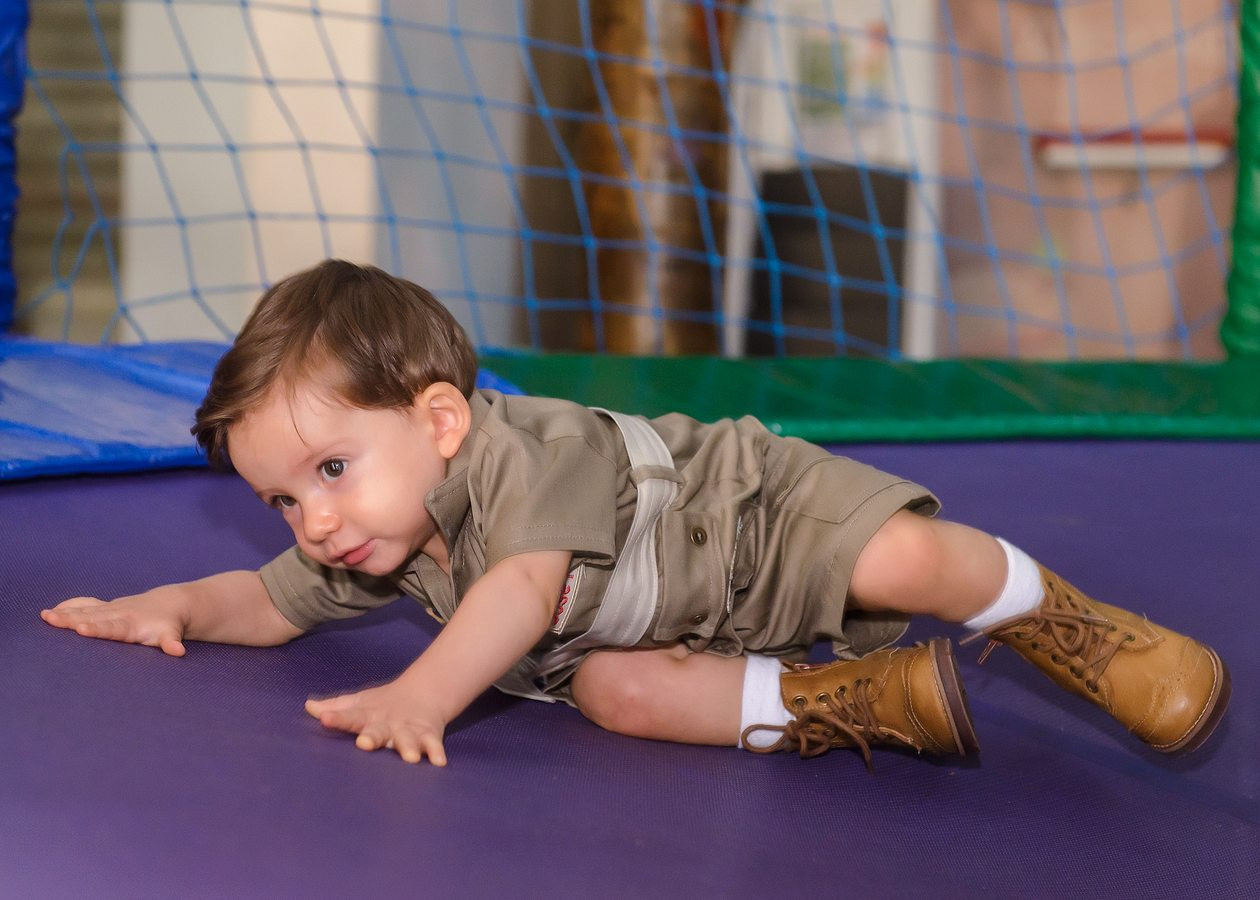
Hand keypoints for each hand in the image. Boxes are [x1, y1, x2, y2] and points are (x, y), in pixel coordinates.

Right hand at [40, 593, 188, 656]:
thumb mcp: (172, 634)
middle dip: (71, 618)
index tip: (82, 629)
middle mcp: (118, 614)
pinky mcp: (106, 607)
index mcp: (131, 625)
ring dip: (64, 613)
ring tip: (45, 616)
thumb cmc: (168, 625)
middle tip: (51, 619)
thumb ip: (171, 643)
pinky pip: (86, 605)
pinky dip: (70, 606)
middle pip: (92, 617)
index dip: (97, 628)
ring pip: (85, 610)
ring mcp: (110, 609)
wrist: (170, 604)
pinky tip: (52, 611)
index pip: (112, 628)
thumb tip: (179, 651)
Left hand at [305, 679, 448, 765]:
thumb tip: (309, 706)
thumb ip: (337, 708)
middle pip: (378, 730)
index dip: (337, 718)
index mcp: (368, 715)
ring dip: (408, 747)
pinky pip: (433, 744)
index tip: (324, 718)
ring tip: (410, 758)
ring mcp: (409, 728)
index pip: (350, 716)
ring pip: (408, 739)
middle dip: (372, 736)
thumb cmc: (383, 705)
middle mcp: (388, 722)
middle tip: (364, 743)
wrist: (424, 692)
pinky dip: (436, 752)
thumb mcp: (360, 703)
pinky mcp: (429, 734)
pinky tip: (438, 762)